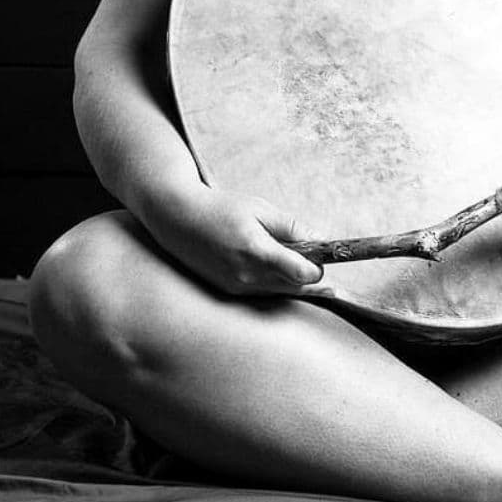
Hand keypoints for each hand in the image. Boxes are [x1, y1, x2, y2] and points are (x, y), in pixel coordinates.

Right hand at [147, 184, 323, 297]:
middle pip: (295, 288)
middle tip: (313, 260)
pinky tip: (272, 266)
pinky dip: (275, 282)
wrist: (179, 220)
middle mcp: (247, 276)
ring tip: (294, 261)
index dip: (318, 267)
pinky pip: (264, 292)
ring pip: (280, 292)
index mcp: (257, 252)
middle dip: (308, 276)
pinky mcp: (230, 291)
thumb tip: (321, 240)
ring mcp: (237, 287)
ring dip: (292, 280)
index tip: (322, 256)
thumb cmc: (221, 208)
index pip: (302, 274)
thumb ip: (292, 227)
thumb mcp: (260, 209)